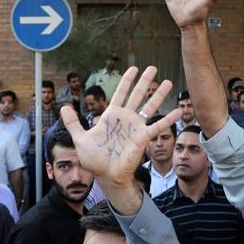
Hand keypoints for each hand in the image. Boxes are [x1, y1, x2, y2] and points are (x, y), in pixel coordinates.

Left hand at [61, 67, 180, 191]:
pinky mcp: (143, 137)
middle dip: (145, 81)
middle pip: (137, 95)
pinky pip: (157, 126)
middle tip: (153, 67)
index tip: (133, 68)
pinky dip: (168, 119)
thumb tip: (63, 107)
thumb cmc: (94, 159)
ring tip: (168, 82)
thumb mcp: (80, 139)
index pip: (120, 93)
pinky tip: (179, 111)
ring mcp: (136, 127)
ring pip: (149, 106)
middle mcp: (125, 118)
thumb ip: (73, 123)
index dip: (127, 80)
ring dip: (159, 94)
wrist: (106, 175)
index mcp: (111, 115)